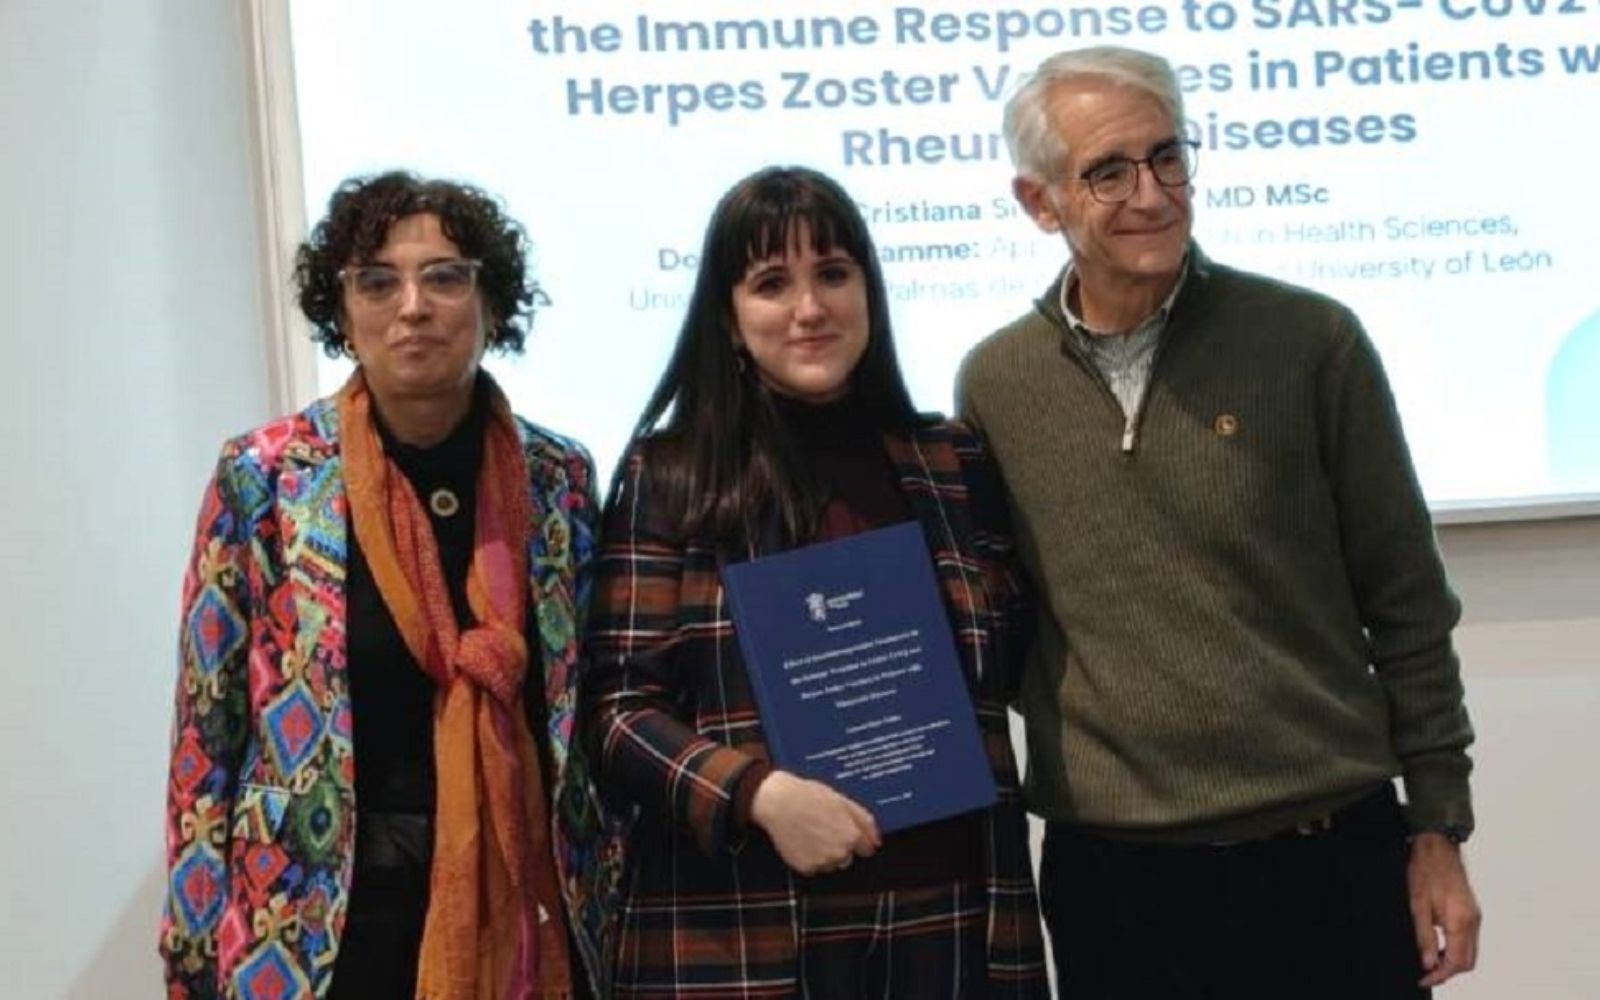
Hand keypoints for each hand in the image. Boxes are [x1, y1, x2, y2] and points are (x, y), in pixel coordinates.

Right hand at [749, 770, 880, 875]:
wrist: (777, 802)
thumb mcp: (843, 800)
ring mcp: (822, 862)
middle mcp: (840, 853)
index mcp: (851, 836)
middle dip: (840, 846)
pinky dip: (810, 858)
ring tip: (811, 832)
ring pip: (831, 864)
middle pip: (847, 857)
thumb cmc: (809, 796)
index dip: (856, 838)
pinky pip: (814, 868)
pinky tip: (802, 840)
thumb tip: (877, 840)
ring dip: (825, 854)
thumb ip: (865, 821)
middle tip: (824, 827)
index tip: (845, 830)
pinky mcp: (805, 868)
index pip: (866, 849)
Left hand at [1408, 833, 1481, 986]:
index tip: (1424, 979)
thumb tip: (1427, 962)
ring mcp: (1475, 916)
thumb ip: (1425, 937)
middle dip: (1448, 971)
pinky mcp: (1472, 912)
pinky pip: (1469, 939)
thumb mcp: (1418, 905)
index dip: (1440, 975)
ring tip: (1429, 960)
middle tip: (1426, 972)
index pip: (1456, 961)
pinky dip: (1456, 948)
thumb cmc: (1426, 871)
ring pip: (1470, 952)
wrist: (1438, 848)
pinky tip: (1439, 945)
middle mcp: (1473, 922)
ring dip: (1452, 961)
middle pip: (1467, 961)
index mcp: (1461, 921)